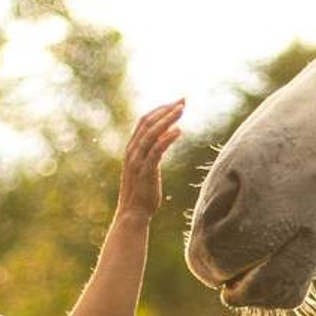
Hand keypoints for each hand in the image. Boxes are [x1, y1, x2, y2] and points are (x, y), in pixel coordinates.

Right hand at [116, 99, 183, 219]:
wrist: (133, 214)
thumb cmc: (143, 193)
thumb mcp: (149, 167)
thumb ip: (155, 152)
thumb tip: (166, 137)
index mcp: (132, 148)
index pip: (144, 121)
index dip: (160, 110)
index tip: (176, 103)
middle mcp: (133, 151)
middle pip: (148, 123)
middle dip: (166, 110)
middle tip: (182, 101)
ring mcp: (138, 160)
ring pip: (151, 133)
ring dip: (167, 119)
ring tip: (182, 110)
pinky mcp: (146, 171)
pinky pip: (156, 150)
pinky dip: (166, 138)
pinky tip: (178, 131)